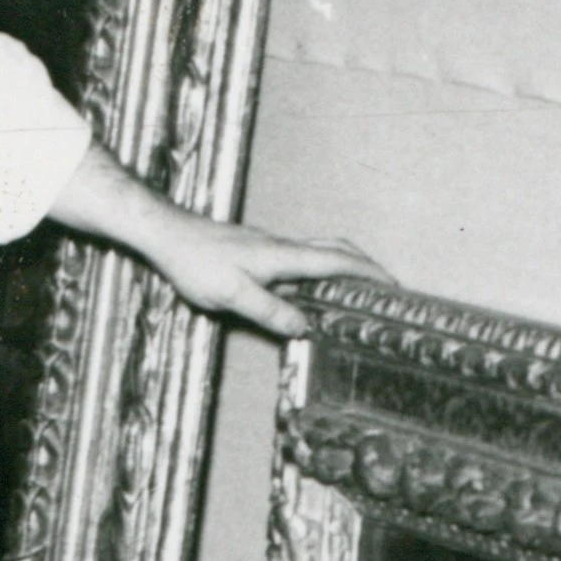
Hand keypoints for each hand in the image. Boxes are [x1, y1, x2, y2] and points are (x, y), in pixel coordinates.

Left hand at [41, 143, 386, 340]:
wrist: (166, 233)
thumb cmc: (195, 262)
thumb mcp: (230, 294)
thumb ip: (268, 310)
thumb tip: (304, 327)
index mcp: (283, 256)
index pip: (337, 262)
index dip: (369, 273)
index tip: (394, 286)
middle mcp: (282, 246)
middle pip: (335, 250)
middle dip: (365, 266)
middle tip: (385, 287)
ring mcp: (270, 246)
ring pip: (318, 252)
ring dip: (343, 266)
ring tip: (356, 290)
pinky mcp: (257, 250)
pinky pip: (300, 258)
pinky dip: (319, 270)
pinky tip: (309, 290)